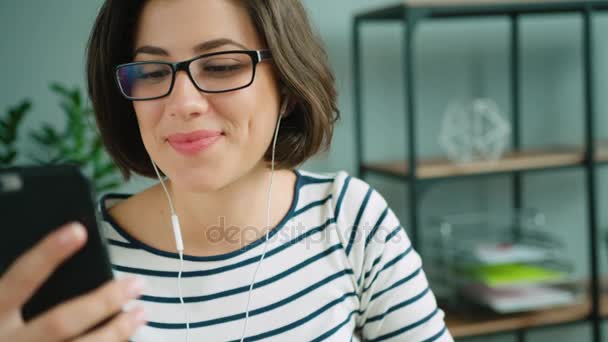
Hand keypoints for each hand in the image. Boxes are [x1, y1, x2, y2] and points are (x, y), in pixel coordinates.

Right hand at [0, 222, 145, 340]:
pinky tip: (126, 338)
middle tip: (136, 283)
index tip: (78, 231)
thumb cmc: (2, 332)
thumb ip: (17, 294)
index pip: (20, 278)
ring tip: (141, 313)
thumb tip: (63, 256)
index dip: (47, 254)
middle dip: (103, 302)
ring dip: (115, 332)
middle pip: (60, 322)